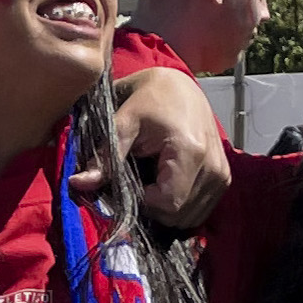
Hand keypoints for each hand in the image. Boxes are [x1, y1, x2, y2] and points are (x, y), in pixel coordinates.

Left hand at [101, 68, 230, 228]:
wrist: (179, 85)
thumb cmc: (150, 96)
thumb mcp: (123, 121)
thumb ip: (105, 157)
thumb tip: (78, 184)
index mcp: (190, 153)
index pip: (168, 205)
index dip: (143, 204)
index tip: (126, 186)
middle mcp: (213, 168)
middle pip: (179, 216)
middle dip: (152, 209)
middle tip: (135, 184)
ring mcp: (222, 175)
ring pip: (190, 218)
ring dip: (166, 209)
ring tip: (150, 182)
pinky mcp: (224, 178)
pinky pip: (200, 210)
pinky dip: (180, 205)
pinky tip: (165, 184)